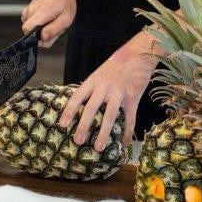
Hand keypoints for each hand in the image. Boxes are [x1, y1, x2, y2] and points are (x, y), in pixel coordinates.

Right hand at [21, 0, 76, 48]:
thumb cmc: (64, 1)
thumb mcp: (67, 18)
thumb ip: (54, 30)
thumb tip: (42, 38)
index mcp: (42, 11)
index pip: (27, 29)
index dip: (36, 38)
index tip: (47, 36)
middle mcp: (32, 10)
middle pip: (28, 31)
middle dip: (40, 35)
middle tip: (53, 27)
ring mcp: (28, 9)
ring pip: (30, 28)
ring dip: (40, 29)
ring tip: (51, 22)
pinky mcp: (28, 10)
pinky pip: (30, 23)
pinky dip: (38, 24)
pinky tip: (46, 19)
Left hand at [58, 29, 161, 150]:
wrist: (139, 53)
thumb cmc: (117, 63)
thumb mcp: (100, 72)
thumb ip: (93, 87)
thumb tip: (82, 104)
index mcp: (93, 80)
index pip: (77, 97)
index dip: (69, 111)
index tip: (62, 125)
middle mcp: (104, 86)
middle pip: (91, 108)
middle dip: (84, 126)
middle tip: (77, 141)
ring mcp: (119, 92)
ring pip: (109, 116)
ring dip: (104, 133)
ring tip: (98, 148)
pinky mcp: (133, 97)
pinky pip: (130, 118)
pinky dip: (127, 132)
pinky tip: (124, 143)